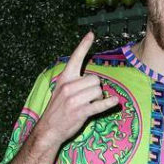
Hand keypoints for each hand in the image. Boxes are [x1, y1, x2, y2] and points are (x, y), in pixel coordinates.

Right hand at [39, 32, 118, 146]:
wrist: (49, 129)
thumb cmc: (58, 110)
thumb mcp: (61, 91)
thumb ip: (74, 82)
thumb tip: (93, 80)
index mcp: (65, 79)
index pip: (75, 58)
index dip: (84, 46)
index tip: (91, 34)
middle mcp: (69, 87)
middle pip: (95, 79)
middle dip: (96, 88)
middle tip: (90, 97)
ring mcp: (75, 100)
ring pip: (98, 90)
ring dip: (99, 98)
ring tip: (90, 105)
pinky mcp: (81, 112)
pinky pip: (99, 105)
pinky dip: (108, 103)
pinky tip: (114, 102)